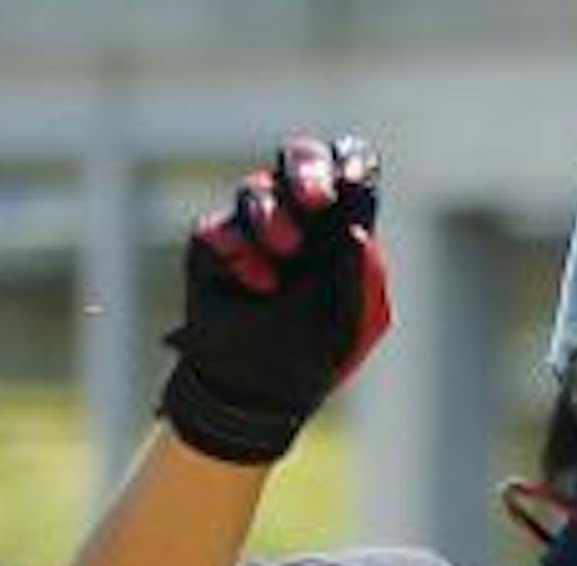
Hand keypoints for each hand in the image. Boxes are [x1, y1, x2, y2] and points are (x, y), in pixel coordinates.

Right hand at [160, 134, 389, 464]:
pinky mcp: (212, 248)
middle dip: (307, 169)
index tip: (355, 180)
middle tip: (316, 199)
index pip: (346, 167)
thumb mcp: (353, 323)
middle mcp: (294, 215)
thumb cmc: (312, 357)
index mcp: (336, 226)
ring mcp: (250, 228)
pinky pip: (218, 230)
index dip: (352, 162)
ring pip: (256, 189)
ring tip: (287, 252)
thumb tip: (358, 232)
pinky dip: (239, 254)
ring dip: (273, 217)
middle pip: (298, 157)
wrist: (255, 397)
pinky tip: (258, 285)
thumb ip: (364, 277)